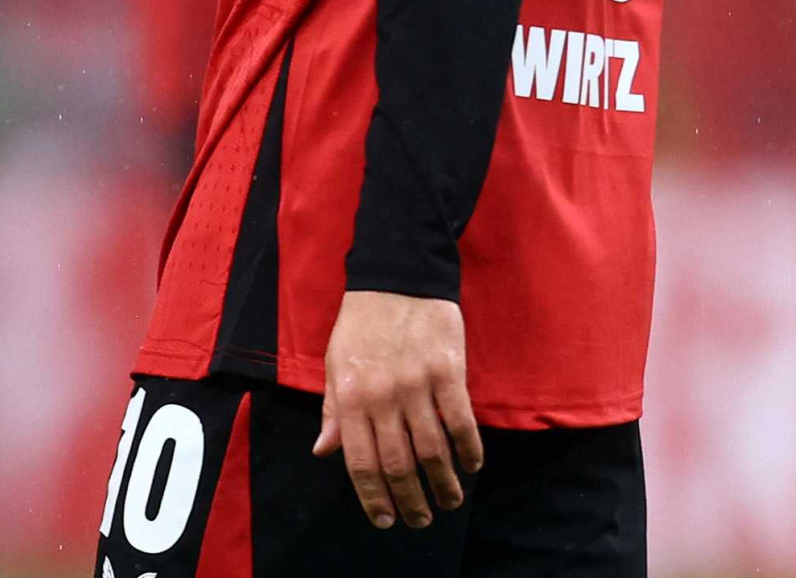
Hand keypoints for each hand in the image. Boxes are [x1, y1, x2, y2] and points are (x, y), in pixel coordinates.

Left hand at [312, 291, 483, 530]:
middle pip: (398, 464)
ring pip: (432, 450)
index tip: (385, 519)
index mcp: (350, 397)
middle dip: (410, 500)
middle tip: (421, 519)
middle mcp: (382, 397)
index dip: (373, 497)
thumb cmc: (362, 322)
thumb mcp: (335, 364)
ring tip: (449, 500)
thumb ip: (332, 410)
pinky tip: (471, 466)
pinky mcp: (447, 372)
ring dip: (443, 484)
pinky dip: (468, 449)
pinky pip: (461, 422)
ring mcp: (416, 385)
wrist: (397, 276)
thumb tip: (323, 451)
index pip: (360, 462)